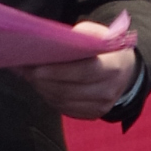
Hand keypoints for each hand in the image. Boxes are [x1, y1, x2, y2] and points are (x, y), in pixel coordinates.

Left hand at [20, 25, 137, 117]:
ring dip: (42, 89)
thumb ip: (79, 36)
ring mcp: (102, 106)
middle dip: (43, 81)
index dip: (58, 71)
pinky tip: (40, 85)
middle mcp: (110, 90)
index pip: (84, 72)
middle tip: (24, 70)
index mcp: (114, 67)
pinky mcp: (93, 115)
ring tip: (28, 75)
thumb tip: (50, 42)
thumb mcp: (98, 34)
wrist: (125, 71)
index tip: (36, 67)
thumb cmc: (104, 49)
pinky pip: (65, 108)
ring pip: (63, 101)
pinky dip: (49, 96)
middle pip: (69, 90)